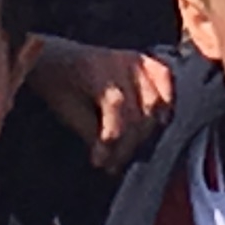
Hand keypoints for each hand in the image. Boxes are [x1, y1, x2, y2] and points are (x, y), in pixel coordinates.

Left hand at [26, 38, 174, 164]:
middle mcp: (120, 60)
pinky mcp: (145, 61)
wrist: (58, 61)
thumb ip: (91, 133)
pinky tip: (158, 122)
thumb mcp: (67, 112)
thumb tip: (110, 158)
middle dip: (127, 143)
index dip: (112, 139)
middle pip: (138, 109)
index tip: (101, 163)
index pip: (116, 106)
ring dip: (145, 131)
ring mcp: (135, 59)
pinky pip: (165, 79)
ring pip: (155, 101)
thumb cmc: (60, 88)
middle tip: (113, 165)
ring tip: (129, 149)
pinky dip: (166, 101)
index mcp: (95, 68)